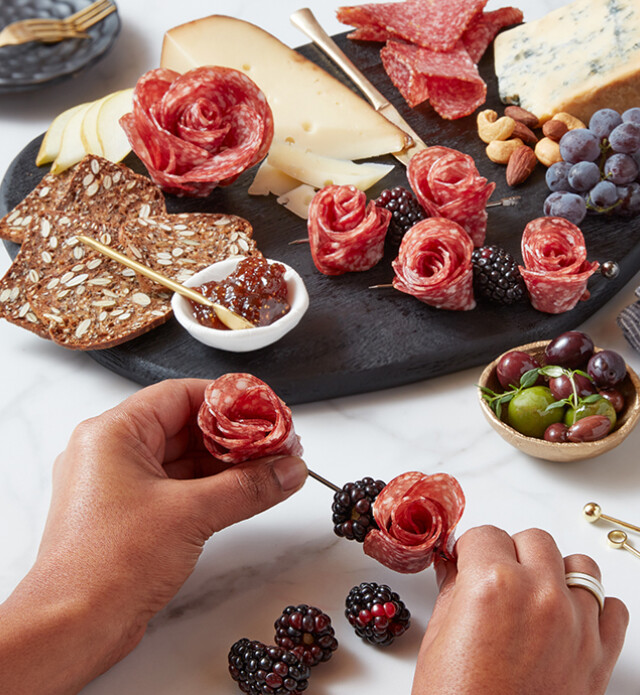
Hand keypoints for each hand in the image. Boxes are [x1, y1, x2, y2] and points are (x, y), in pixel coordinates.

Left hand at [1, 378, 306, 693]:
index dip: (227, 400)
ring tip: (271, 468)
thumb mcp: (191, 514)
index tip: (265, 411)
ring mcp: (119, 485)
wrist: (72, 629)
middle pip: (185, 426)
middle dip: (234, 436)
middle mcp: (112, 452)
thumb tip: (289, 469)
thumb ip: (249, 487)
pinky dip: (212, 488)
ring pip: (184, 459)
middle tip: (276, 443)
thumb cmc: (108, 564)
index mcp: (113, 434)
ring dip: (228, 464)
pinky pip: (178, 487)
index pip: (180, 395)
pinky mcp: (130, 515)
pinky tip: (246, 492)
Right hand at [412, 526, 627, 694]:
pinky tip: (566, 620)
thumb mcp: (440, 638)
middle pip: (533, 539)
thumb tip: (454, 565)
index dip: (470, 549)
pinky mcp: (600, 656)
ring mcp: (577, 625)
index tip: (467, 561)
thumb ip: (452, 589)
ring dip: (555, 572)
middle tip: (495, 577)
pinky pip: (612, 608)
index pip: (484, 534)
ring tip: (534, 594)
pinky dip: (593, 608)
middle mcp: (539, 596)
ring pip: (579, 564)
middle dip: (511, 552)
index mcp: (492, 585)